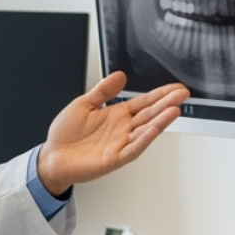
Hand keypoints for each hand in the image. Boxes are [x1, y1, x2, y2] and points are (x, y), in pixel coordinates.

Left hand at [37, 71, 188, 195]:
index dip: (160, 95)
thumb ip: (102, 91)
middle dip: (166, 104)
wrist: (52, 157)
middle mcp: (122, 129)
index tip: (176, 88)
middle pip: (149, 114)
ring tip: (174, 110)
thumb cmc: (66, 134)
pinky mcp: (114, 158)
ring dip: (160, 121)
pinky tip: (152, 131)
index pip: (144, 102)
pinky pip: (132, 148)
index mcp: (116, 115)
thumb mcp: (83, 104)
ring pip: (145, 131)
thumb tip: (120, 75)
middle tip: (183, 94)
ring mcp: (120, 143)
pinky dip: (143, 140)